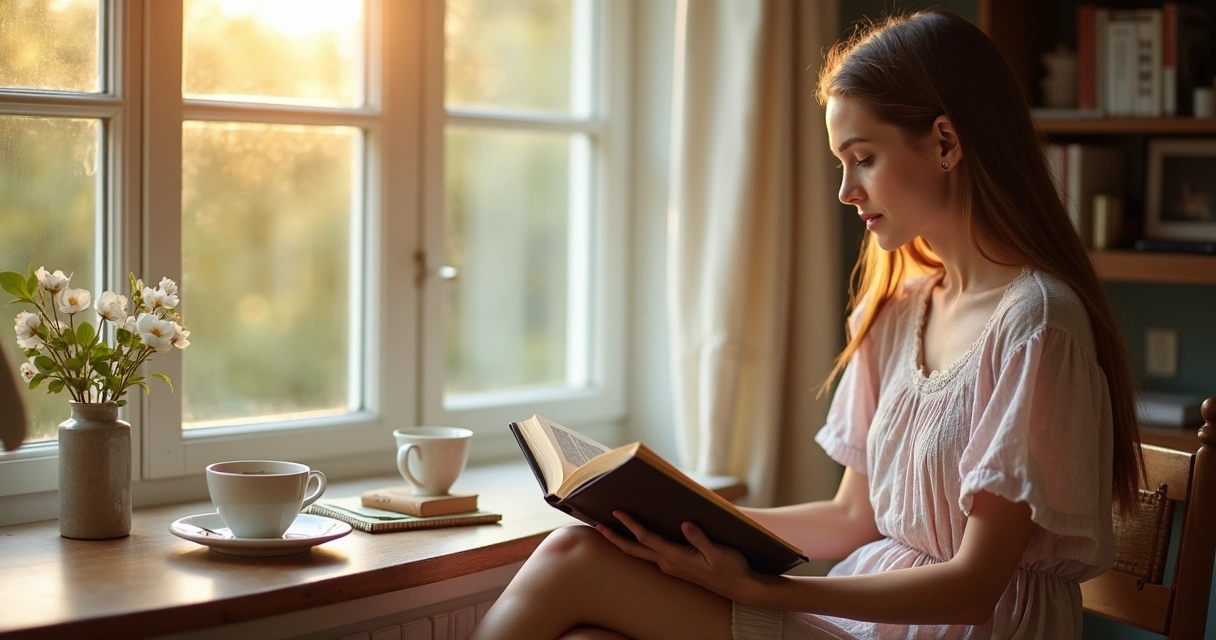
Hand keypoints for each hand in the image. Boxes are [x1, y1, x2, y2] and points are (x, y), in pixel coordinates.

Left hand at [596, 510, 760, 603]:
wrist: (741, 589)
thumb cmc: (731, 569)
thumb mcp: (719, 553)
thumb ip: (700, 539)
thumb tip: (686, 524)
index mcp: (676, 557)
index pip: (647, 538)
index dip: (630, 525)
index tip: (617, 513)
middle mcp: (669, 563)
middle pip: (635, 550)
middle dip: (615, 538)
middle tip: (597, 526)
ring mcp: (671, 566)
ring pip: (642, 554)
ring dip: (625, 542)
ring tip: (612, 529)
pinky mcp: (677, 566)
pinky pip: (652, 555)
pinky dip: (640, 545)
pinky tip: (639, 538)